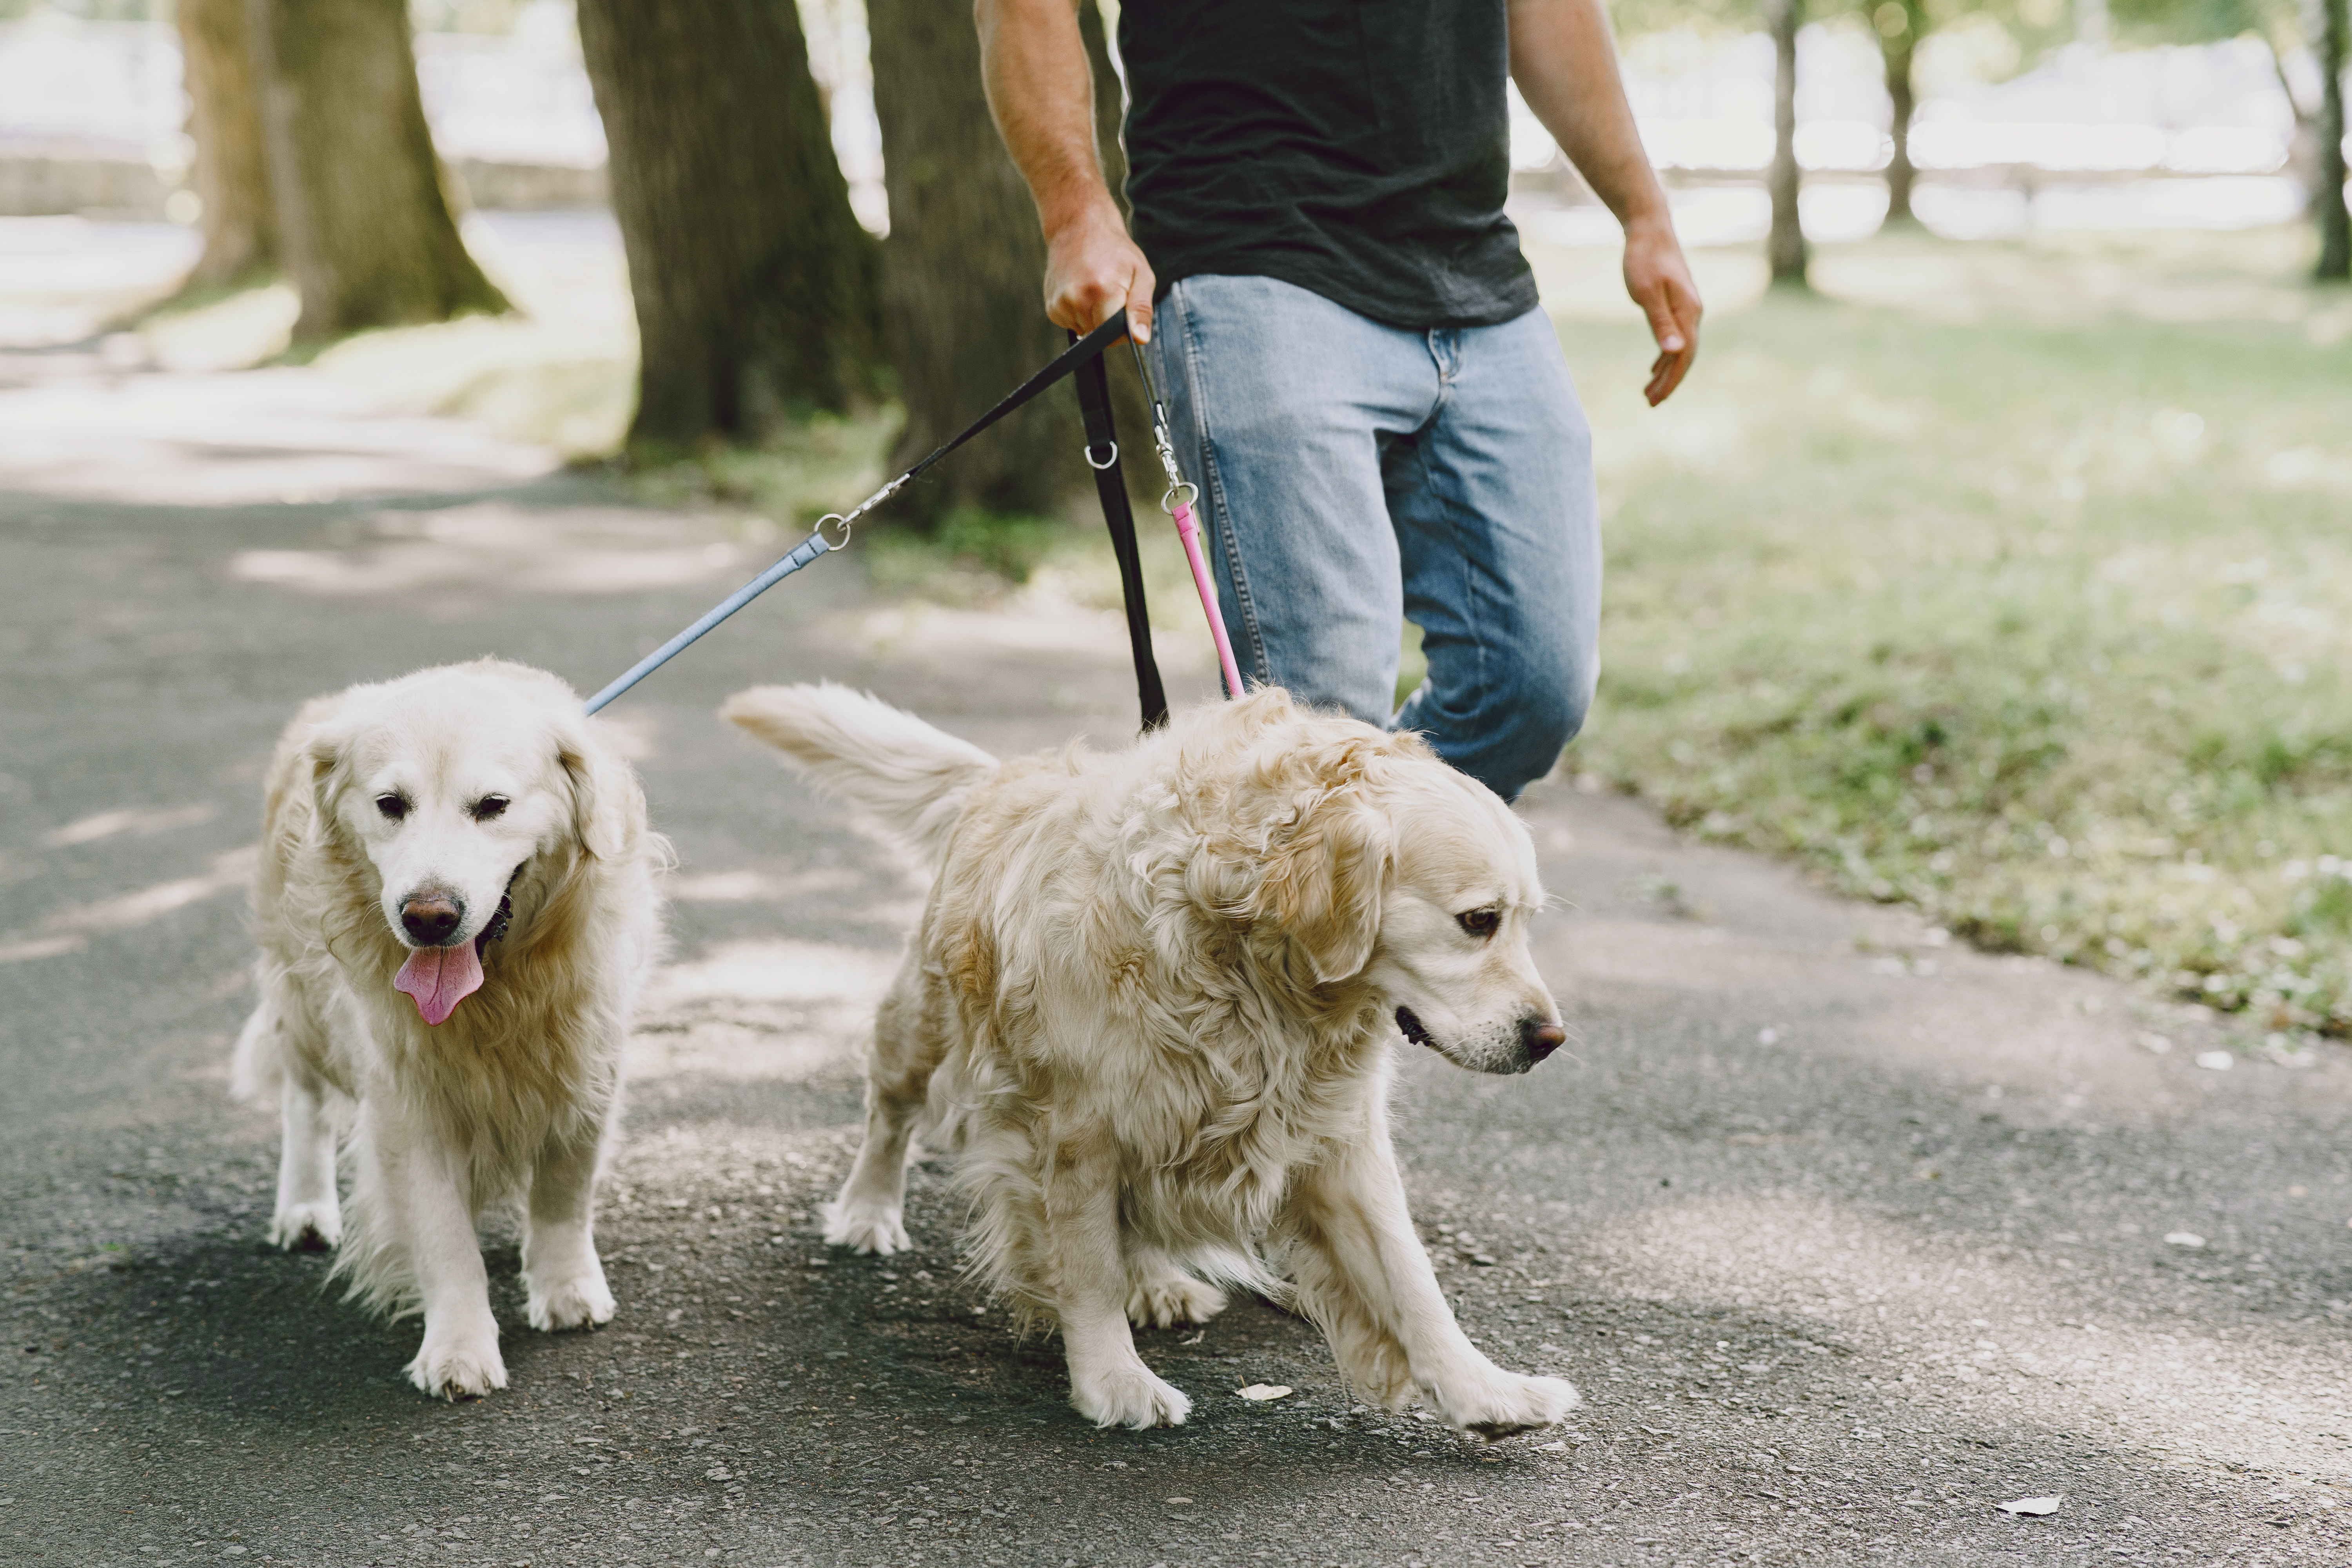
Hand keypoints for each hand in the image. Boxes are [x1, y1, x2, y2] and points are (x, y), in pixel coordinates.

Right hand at [1043, 201, 1156, 342]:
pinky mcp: (1051, 307)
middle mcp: (1077, 299)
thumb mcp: (1141, 274)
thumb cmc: (1115, 250)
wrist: (1079, 226)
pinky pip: (1071, 323)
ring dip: (1093, 318)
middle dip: (1108, 322)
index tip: (1124, 308)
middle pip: (1098, 335)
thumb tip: (1141, 338)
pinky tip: (1082, 291)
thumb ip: (1141, 309)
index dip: (1122, 329)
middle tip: (1111, 293)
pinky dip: (1079, 314)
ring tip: (1095, 289)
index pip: (1113, 335)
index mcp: (1102, 291)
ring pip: (1084, 331)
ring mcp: (1060, 303)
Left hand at [1623, 214, 1700, 405]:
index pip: (1684, 356)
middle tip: (1650, 403)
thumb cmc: (1644, 258)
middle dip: (1669, 381)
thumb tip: (1675, 351)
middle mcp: (1692, 313)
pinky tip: (1654, 367)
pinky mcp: (1677, 303)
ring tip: (1649, 392)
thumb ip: (1660, 322)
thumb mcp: (1646, 292)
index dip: (1671, 381)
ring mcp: (1686, 308)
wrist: (1650, 229)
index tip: (1655, 400)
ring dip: (1665, 371)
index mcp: (1688, 313)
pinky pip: (1675, 337)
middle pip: (1684, 356)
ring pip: (1679, 348)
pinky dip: (1665, 355)